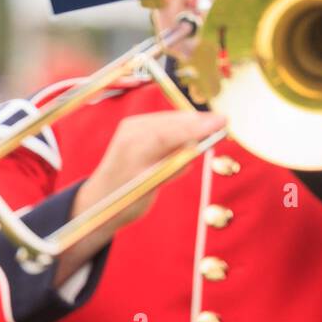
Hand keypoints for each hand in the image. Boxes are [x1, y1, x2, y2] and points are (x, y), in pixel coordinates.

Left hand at [53, 110, 225, 285]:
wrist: (98, 201)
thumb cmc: (123, 200)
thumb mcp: (150, 188)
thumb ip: (172, 166)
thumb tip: (195, 147)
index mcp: (132, 147)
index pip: (171, 132)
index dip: (198, 127)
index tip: (221, 123)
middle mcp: (131, 131)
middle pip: (173, 121)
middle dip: (198, 122)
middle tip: (223, 122)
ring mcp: (132, 127)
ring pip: (171, 120)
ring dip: (191, 126)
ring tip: (211, 130)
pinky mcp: (136, 127)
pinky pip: (166, 124)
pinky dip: (181, 129)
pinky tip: (191, 137)